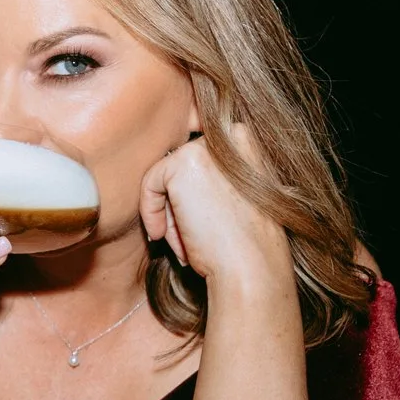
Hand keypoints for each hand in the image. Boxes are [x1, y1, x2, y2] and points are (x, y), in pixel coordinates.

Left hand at [136, 125, 292, 302]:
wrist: (250, 265)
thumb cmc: (242, 242)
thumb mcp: (231, 197)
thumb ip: (208, 177)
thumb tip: (171, 173)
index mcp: (246, 140)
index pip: (199, 160)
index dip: (192, 195)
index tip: (195, 223)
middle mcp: (230, 135)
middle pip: (182, 167)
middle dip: (180, 205)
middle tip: (189, 238)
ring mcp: (207, 146)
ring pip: (166, 176)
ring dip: (169, 212)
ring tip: (183, 242)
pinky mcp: (183, 163)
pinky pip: (150, 183)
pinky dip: (150, 211)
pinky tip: (162, 235)